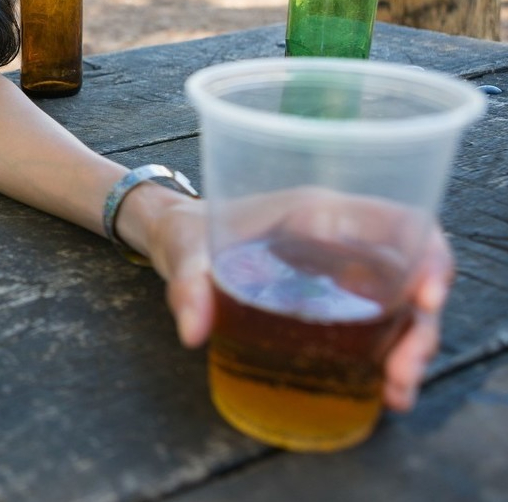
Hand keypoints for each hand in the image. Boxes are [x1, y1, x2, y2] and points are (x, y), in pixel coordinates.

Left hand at [145, 189, 452, 411]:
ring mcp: (343, 269)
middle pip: (410, 274)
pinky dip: (390, 355)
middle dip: (420, 325)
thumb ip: (188, 286)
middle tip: (401, 373)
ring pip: (402, 305)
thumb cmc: (189, 232)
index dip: (426, 257)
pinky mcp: (334, 298)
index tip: (426, 300)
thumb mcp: (183, 252)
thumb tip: (193, 331)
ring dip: (411, 347)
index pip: (397, 222)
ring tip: (396, 392)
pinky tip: (385, 389)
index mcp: (318, 211)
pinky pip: (379, 322)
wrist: (178, 236)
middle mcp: (343, 237)